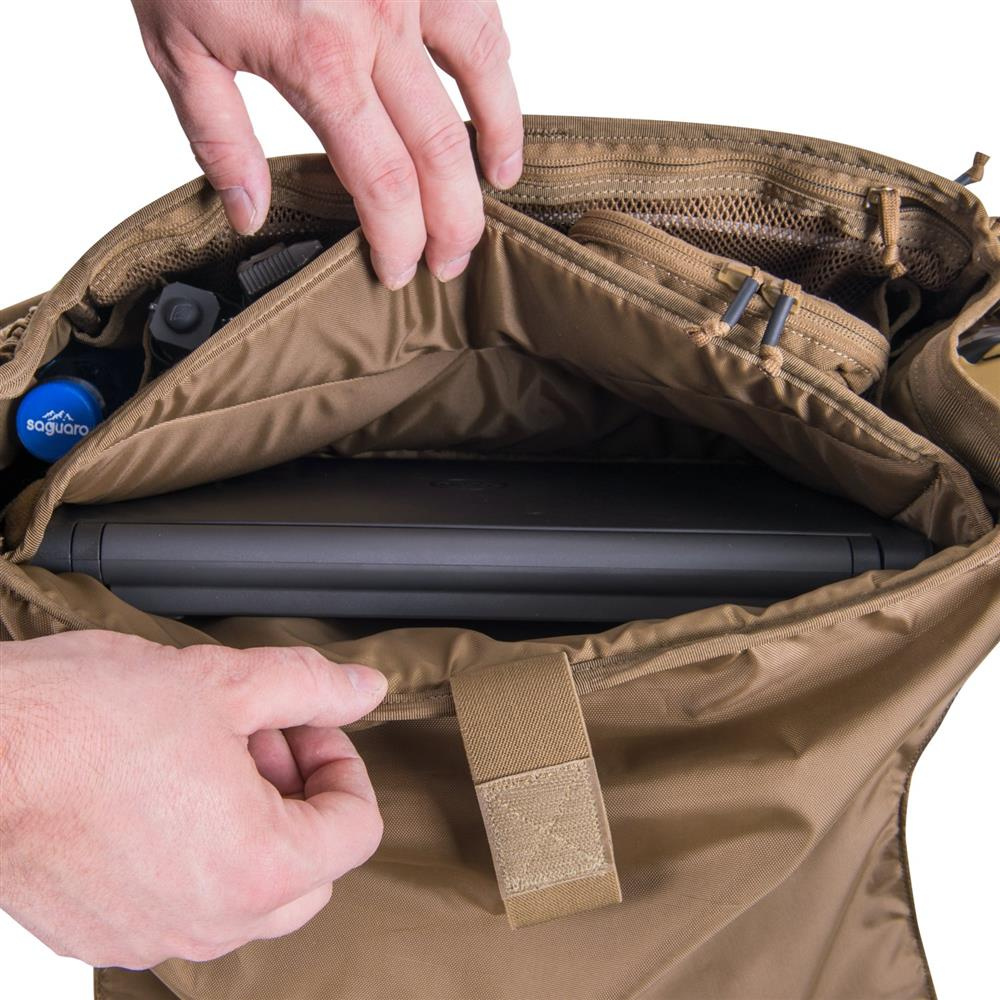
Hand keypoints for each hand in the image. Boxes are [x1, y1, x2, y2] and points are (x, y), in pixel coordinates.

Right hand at [0, 630, 386, 967]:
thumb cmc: (81, 722)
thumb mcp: (224, 684)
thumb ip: (310, 689)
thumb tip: (362, 689)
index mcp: (256, 867)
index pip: (356, 829)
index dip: (342, 763)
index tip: (305, 727)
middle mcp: (209, 920)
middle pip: (312, 871)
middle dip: (301, 797)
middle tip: (261, 739)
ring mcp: (151, 936)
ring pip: (249, 893)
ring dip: (252, 824)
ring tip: (205, 758)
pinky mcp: (104, 933)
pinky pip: (184, 904)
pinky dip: (196, 853)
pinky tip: (160, 792)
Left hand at [131, 0, 522, 287]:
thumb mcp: (177, 45)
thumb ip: (219, 137)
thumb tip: (251, 215)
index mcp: (318, 59)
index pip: (381, 180)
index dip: (399, 238)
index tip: (400, 270)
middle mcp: (378, 23)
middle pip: (440, 149)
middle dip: (454, 218)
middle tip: (454, 258)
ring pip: (484, 73)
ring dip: (497, 140)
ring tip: (497, 185)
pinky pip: (481, 13)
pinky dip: (496, 63)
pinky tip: (494, 93)